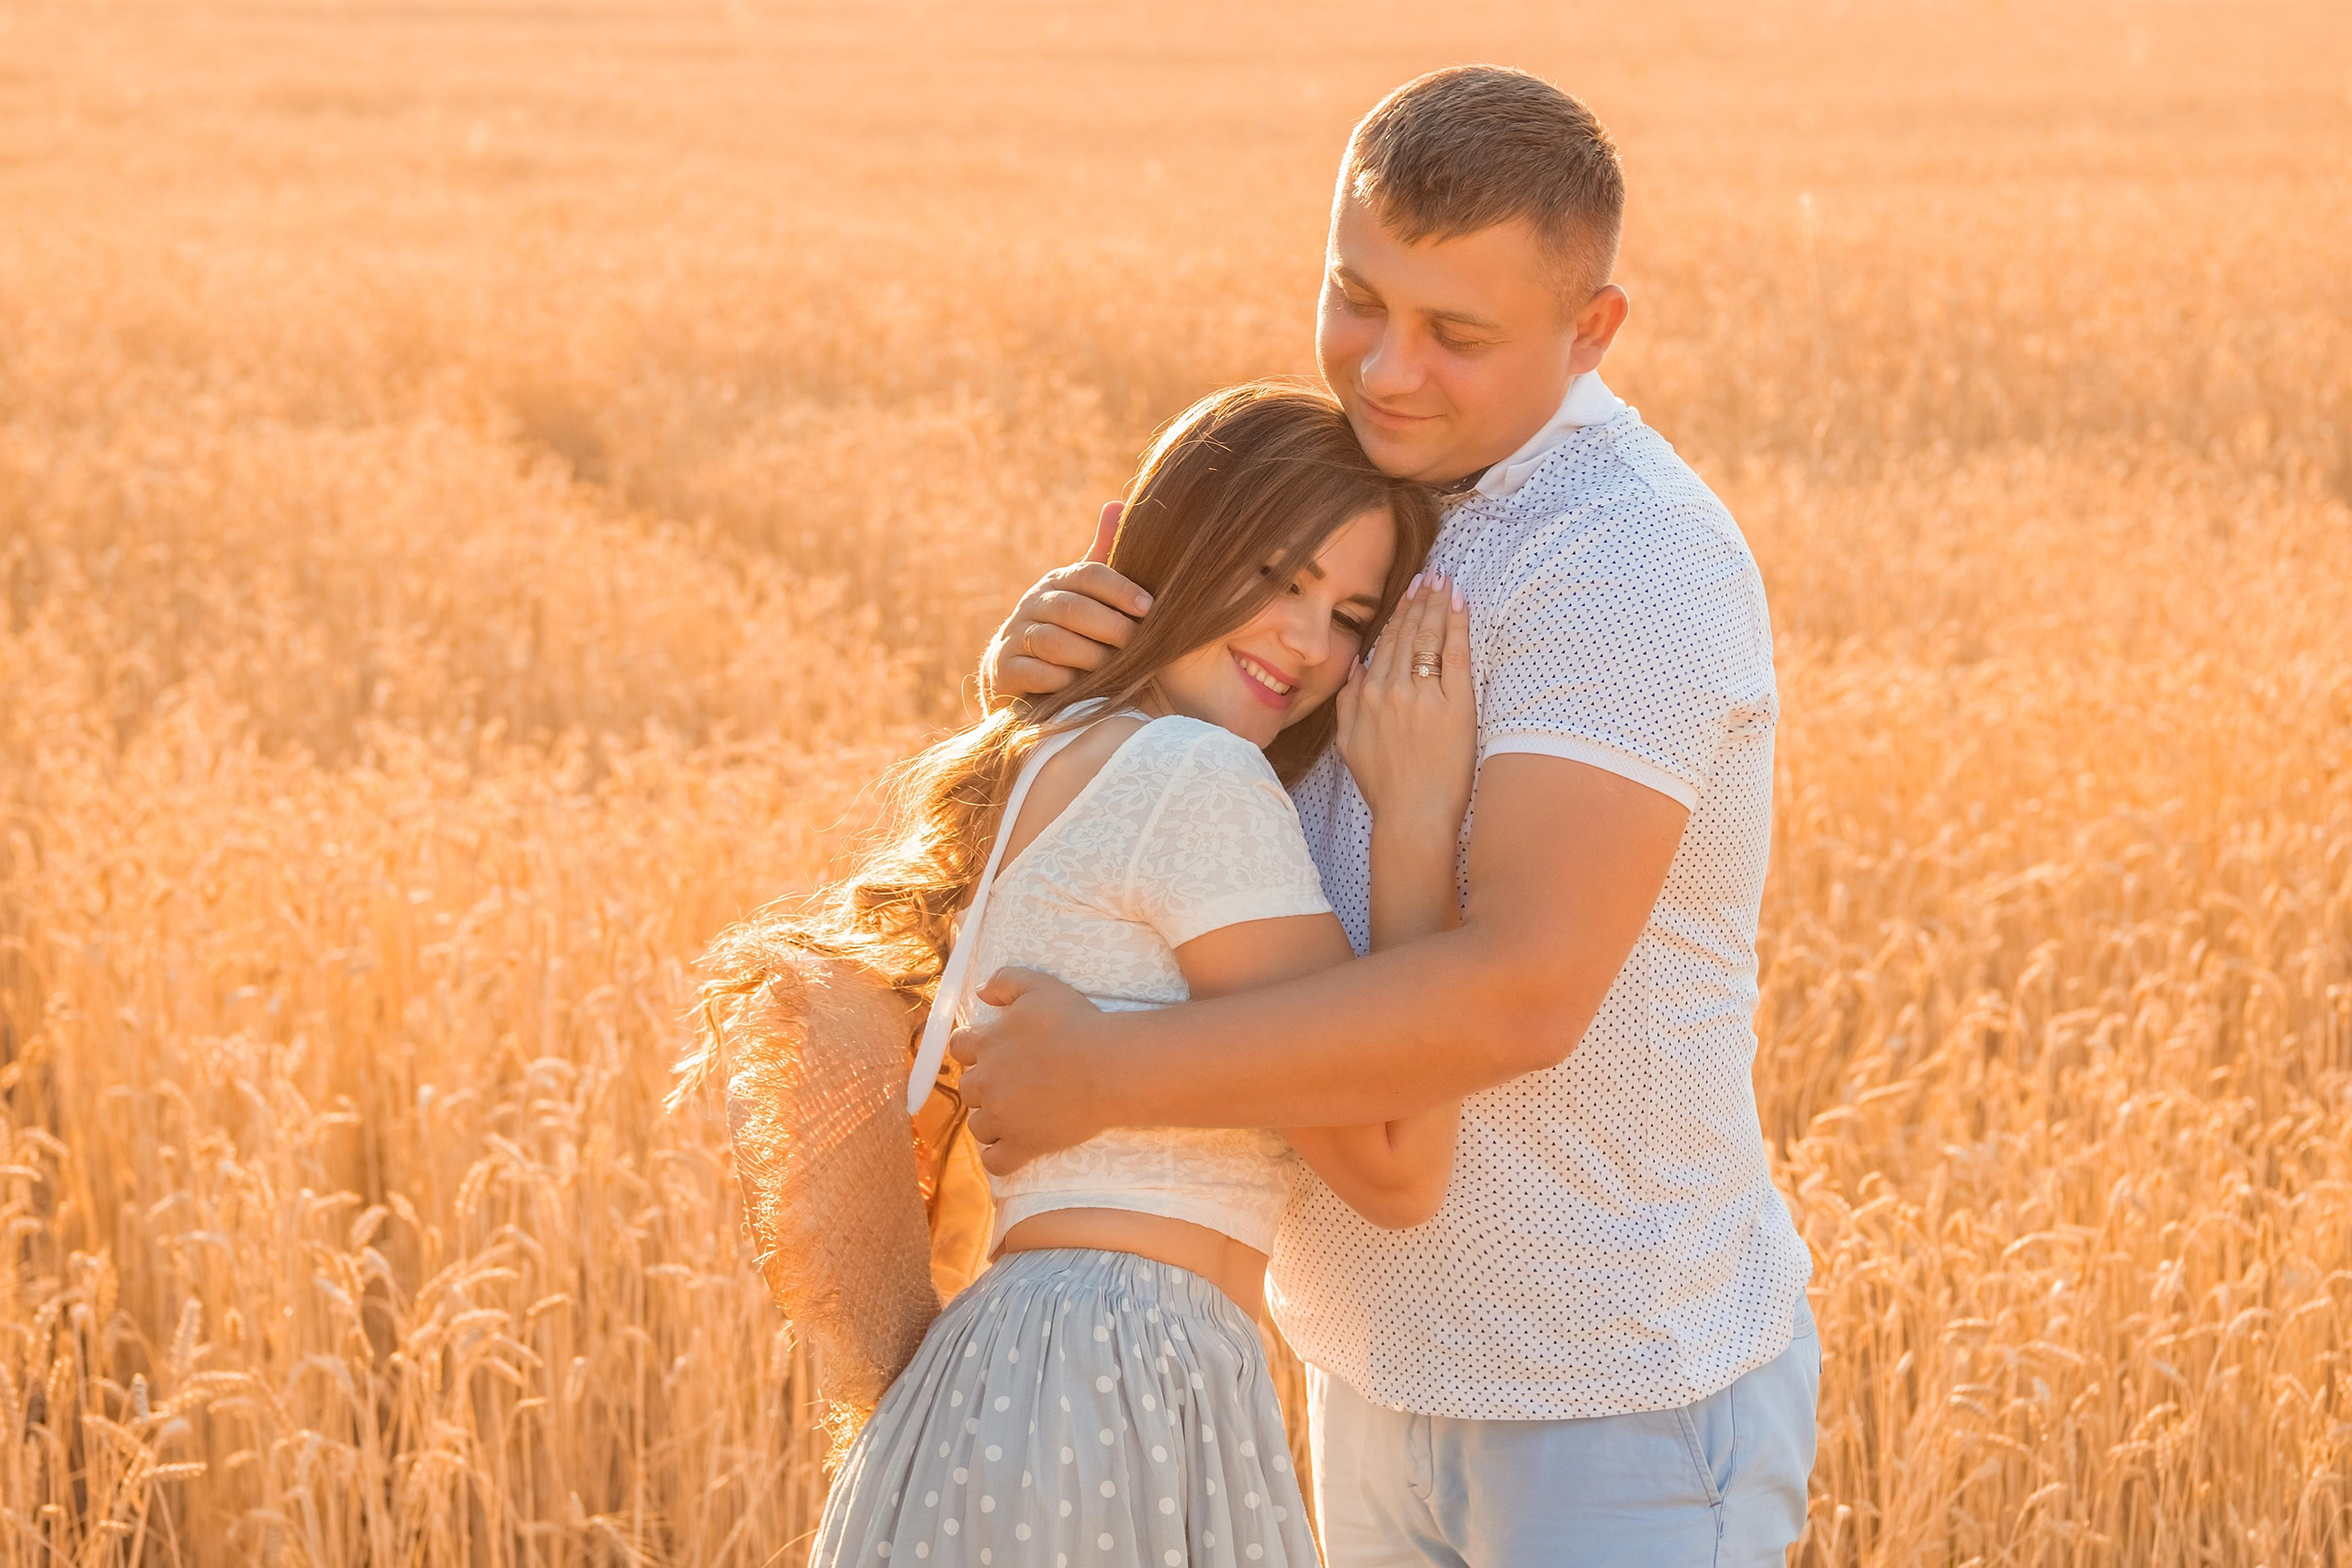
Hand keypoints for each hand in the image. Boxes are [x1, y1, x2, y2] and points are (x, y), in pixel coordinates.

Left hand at [949, 967, 1120, 1173]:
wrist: (1108, 1067)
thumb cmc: (1077, 1023)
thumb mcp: (1039, 986)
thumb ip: (1004, 981)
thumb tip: (980, 991)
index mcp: (987, 1045)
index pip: (959, 1048)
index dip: (971, 1049)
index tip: (987, 1052)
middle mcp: (987, 1083)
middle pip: (969, 1089)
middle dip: (985, 1086)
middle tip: (1011, 1083)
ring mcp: (1003, 1118)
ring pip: (979, 1126)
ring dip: (991, 1121)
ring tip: (1015, 1115)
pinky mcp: (1024, 1145)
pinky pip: (996, 1162)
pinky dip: (999, 1157)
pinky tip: (1011, 1149)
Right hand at [981, 503, 1153, 703]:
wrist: (1017, 676)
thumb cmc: (1069, 632)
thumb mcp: (1085, 594)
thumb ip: (1102, 558)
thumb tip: (1118, 505)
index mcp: (1058, 582)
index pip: (1088, 574)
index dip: (1119, 589)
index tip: (1148, 607)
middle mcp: (1033, 603)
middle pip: (1072, 609)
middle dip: (1109, 627)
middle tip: (1136, 644)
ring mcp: (1015, 636)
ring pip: (1054, 642)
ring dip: (1090, 657)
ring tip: (1114, 669)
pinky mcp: (1003, 669)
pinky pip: (1034, 673)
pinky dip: (1060, 680)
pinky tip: (1080, 686)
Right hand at [1336, 574, 1476, 833]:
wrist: (1412, 816)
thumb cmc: (1384, 786)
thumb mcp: (1348, 743)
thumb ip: (1348, 701)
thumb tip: (1358, 667)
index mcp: (1367, 696)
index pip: (1385, 643)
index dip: (1398, 613)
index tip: (1408, 591)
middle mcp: (1391, 688)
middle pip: (1407, 633)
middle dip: (1419, 599)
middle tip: (1429, 573)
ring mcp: (1422, 695)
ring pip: (1428, 637)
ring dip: (1436, 603)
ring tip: (1444, 580)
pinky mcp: (1453, 705)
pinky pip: (1455, 654)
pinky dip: (1456, 625)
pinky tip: (1458, 602)